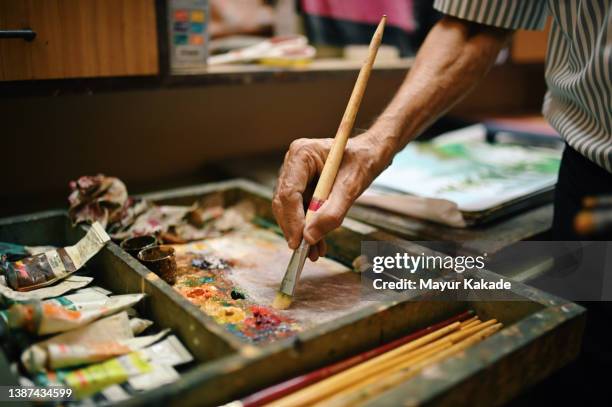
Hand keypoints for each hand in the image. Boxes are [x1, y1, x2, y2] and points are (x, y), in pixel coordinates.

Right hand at [272, 132, 390, 260]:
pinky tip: (317, 243)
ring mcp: (295, 176)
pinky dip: (308, 228)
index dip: (292, 220)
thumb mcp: (351, 187)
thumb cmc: (362, 161)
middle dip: (294, 229)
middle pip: (284, 203)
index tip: (300, 242)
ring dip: (301, 232)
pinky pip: (300, 211)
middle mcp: (293, 164)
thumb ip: (331, 212)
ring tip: (314, 252)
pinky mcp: (301, 187)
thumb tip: (309, 237)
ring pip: (290, 210)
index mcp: (302, 154)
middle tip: (305, 251)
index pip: (288, 192)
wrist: (370, 155)